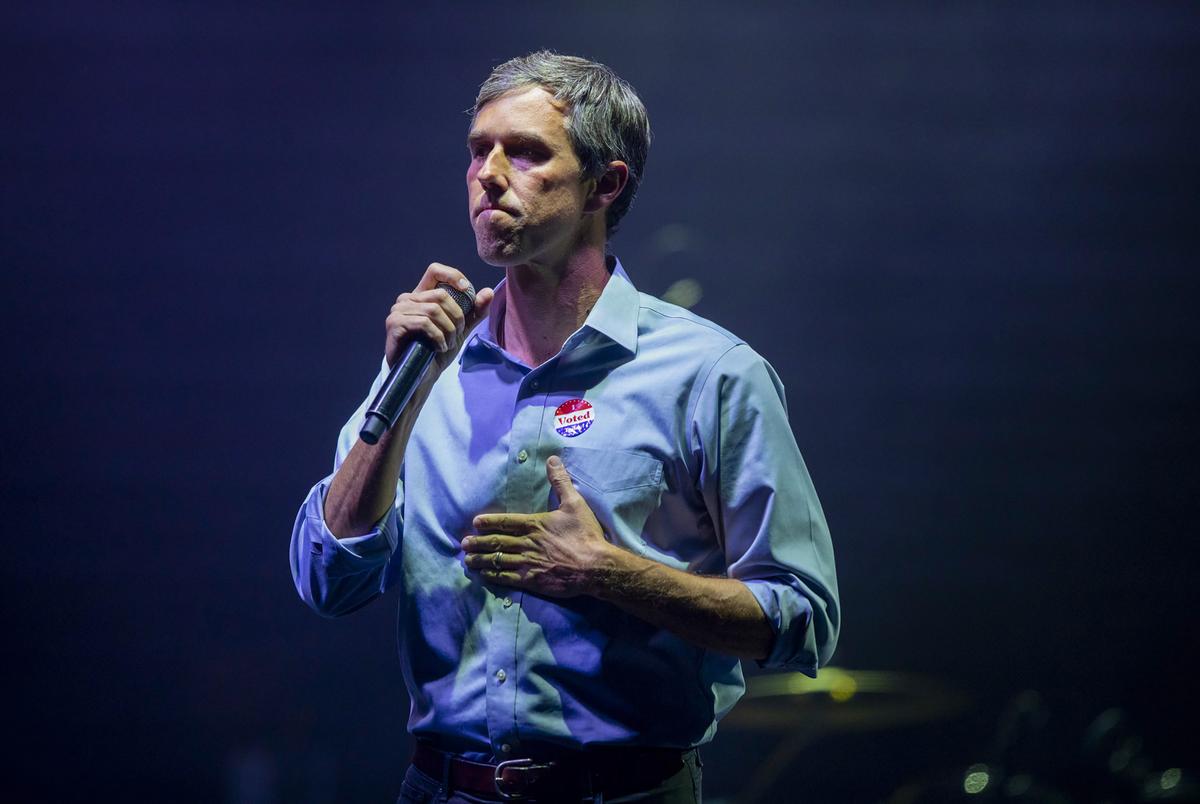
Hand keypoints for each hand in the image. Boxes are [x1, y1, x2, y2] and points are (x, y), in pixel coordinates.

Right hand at [385, 262, 494, 370]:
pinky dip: (438, 336)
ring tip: (448, 343)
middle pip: (441, 294)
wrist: (422, 376)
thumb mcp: (460, 329)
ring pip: (434, 310)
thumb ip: (474, 311)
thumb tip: (488, 292)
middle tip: (457, 334)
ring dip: (448, 330)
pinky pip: (424, 323)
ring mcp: (398, 311)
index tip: (467, 290)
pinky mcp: (394, 324)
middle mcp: (407, 299)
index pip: (435, 271)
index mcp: (421, 295)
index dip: (453, 276)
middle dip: (456, 317)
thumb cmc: (437, 351)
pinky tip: (439, 347)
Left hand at [463, 456, 613, 596]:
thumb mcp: (575, 503)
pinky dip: (493, 575)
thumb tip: (552, 459)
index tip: (475, 523)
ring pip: (498, 560)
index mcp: (535, 524)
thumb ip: (560, 482)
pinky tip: (484, 575)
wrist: (595, 567)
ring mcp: (527, 563)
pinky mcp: (531, 580)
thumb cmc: (586, 535)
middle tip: (464, 543)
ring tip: (468, 560)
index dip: (489, 522)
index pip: (506, 522)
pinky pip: (507, 577)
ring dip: (481, 559)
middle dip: (478, 542)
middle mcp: (526, 543)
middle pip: (497, 542)